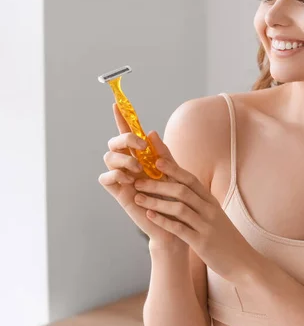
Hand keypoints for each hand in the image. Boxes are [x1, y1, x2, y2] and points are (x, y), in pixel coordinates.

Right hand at [98, 103, 187, 252]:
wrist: (175, 223)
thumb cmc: (175, 197)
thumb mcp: (173, 171)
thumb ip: (163, 153)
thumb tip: (151, 132)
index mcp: (143, 156)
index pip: (130, 134)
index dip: (122, 118)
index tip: (117, 103)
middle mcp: (130, 164)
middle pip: (114, 142)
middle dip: (124, 137)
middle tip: (139, 146)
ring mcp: (123, 177)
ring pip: (108, 157)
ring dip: (122, 157)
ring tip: (138, 169)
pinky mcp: (119, 193)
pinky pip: (105, 177)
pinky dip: (115, 175)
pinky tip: (129, 180)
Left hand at [130, 135, 262, 285]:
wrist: (244, 262)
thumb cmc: (225, 239)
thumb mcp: (215, 217)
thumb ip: (200, 204)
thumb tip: (182, 191)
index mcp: (211, 202)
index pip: (191, 179)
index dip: (173, 168)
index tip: (156, 160)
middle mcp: (210, 210)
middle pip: (182, 190)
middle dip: (158, 184)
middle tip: (138, 180)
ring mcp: (206, 226)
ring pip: (179, 208)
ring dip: (156, 201)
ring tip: (137, 198)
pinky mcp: (202, 242)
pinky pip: (180, 228)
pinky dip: (163, 221)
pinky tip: (149, 217)